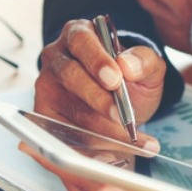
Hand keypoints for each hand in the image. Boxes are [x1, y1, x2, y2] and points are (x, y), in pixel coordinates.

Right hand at [35, 19, 165, 145]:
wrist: (124, 101)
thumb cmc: (130, 78)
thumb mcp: (147, 66)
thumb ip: (144, 60)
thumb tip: (128, 65)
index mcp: (79, 35)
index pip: (81, 41)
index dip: (97, 60)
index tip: (116, 79)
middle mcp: (57, 58)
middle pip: (70, 75)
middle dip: (97, 98)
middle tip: (120, 115)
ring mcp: (48, 87)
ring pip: (66, 107)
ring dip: (97, 128)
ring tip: (127, 141)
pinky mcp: (45, 115)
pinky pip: (61, 134)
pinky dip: (86, 148)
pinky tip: (109, 156)